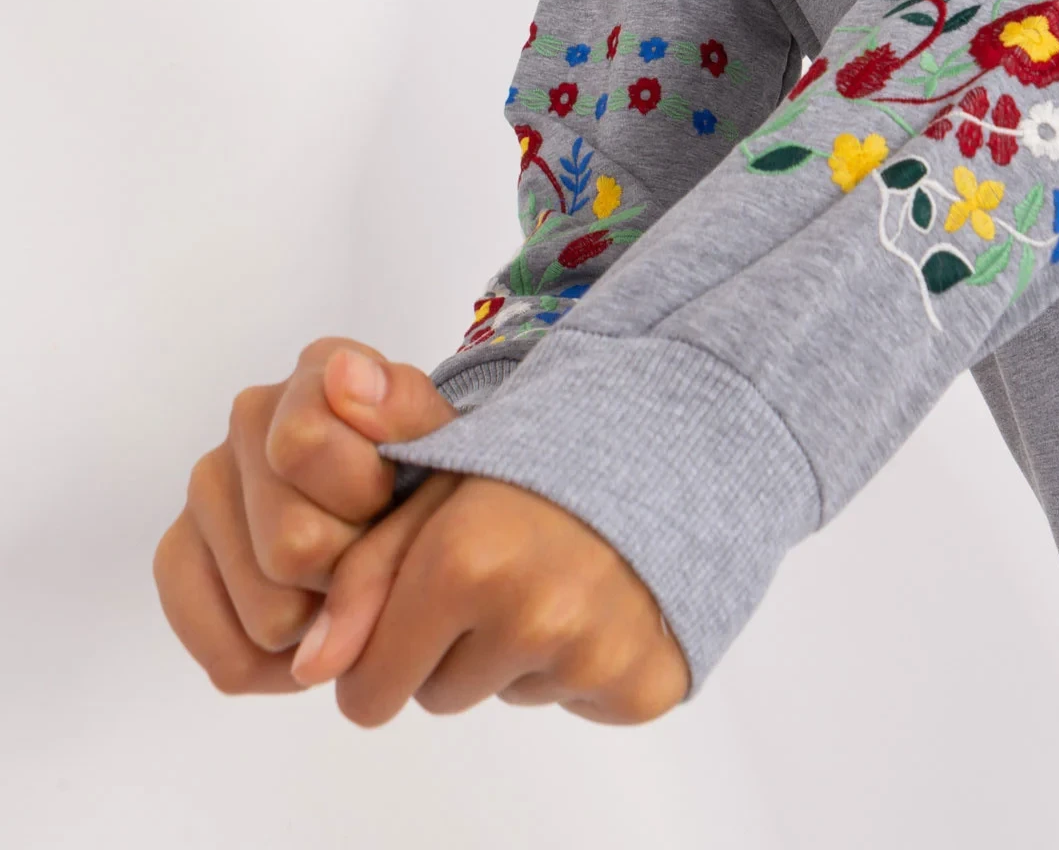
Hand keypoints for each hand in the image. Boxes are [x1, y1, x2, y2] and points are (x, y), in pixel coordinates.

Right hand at [152, 337, 456, 693]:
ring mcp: (206, 488)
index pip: (300, 444)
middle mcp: (250, 417)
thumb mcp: (445, 449)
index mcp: (316, 374)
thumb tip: (343, 375)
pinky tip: (316, 629)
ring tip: (352, 588)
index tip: (391, 496)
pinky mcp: (180, 557)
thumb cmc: (432, 482)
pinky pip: (226, 656)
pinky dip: (283, 668)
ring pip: (267, 614)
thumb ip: (405, 413)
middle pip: (289, 545)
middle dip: (351, 569)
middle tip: (376, 552)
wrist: (414, 517)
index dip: (363, 495)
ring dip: (324, 622)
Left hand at [288, 472, 691, 725]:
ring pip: (500, 694)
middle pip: (432, 697)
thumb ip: (362, 573)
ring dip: (507, 652)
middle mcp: (531, 614)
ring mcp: (591, 655)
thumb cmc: (534, 458)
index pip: (365, 689)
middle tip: (493, 569)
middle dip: (444, 646)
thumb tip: (307, 669)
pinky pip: (570, 702)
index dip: (376, 647)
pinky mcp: (641, 685)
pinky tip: (592, 598)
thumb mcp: (436, 487)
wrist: (664, 443)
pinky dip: (573, 664)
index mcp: (465, 560)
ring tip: (544, 572)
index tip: (412, 597)